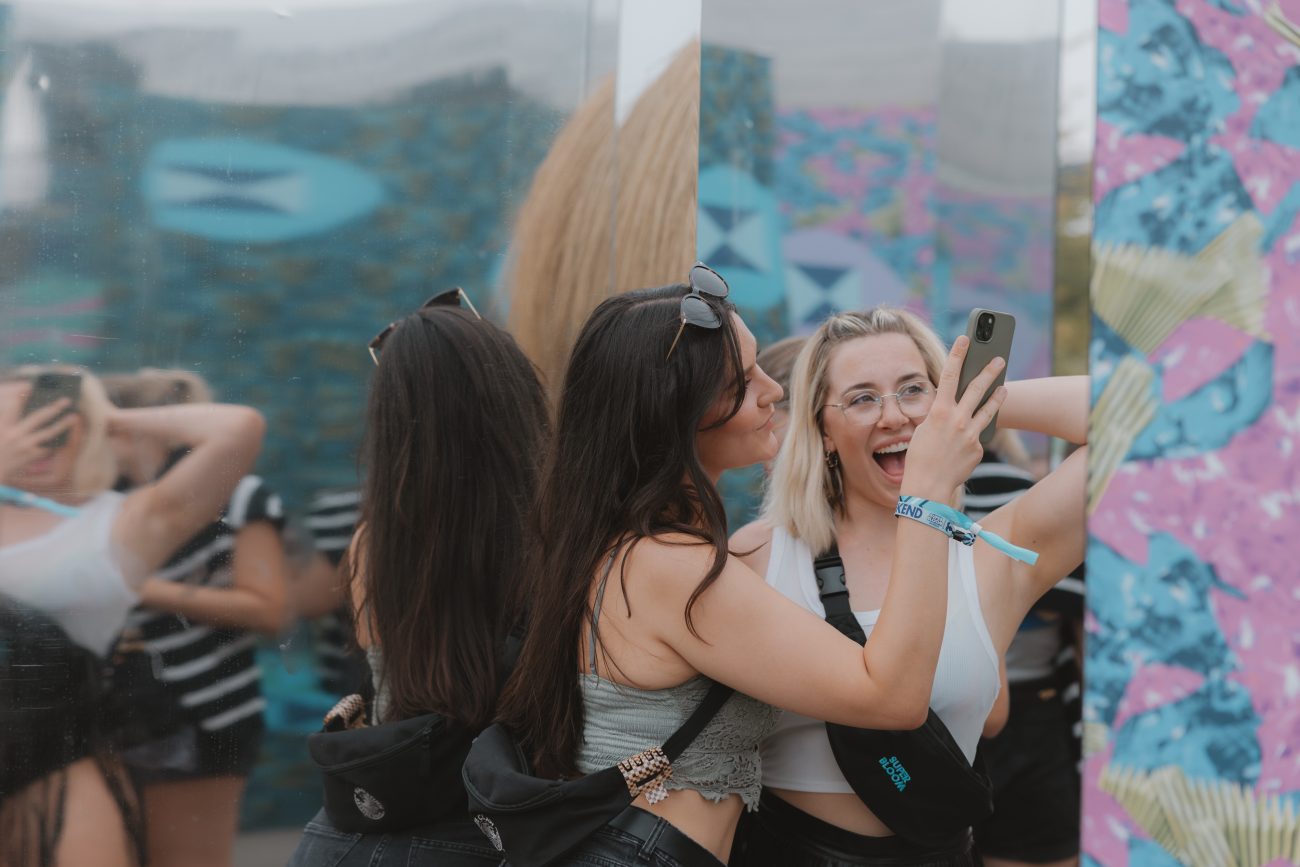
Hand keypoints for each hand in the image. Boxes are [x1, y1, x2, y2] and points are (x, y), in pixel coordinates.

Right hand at [0, 385, 75, 480]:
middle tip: (67, 399)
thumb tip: (26, 403)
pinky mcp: (32, 456)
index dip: (22, 395)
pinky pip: (49, 446)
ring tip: (74, 416)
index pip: (12, 406)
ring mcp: (24, 446)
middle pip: (37, 418)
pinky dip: (58, 439)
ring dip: (63, 424)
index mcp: (2, 426)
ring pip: (48, 433)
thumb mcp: (0, 430)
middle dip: (54, 407)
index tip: (32, 386)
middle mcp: (13, 435)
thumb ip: (9, 418)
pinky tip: (68, 434)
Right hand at [901, 336, 1007, 498]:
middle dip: (989, 371)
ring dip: (997, 396)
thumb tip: (953, 409)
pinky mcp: (979, 448)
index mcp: (939, 411)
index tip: (965, 339)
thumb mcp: (924, 430)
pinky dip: (975, 434)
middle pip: (977, 388)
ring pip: (988, 409)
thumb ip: (940, 416)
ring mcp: (971, 434)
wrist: (928, 486)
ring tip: (1004, 387)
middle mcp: (957, 419)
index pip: (950, 375)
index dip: (958, 355)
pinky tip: (969, 440)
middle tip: (999, 359)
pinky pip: (979, 436)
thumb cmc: (919, 458)